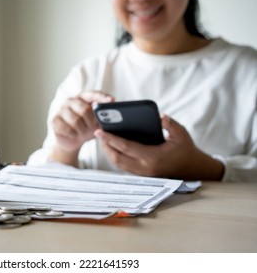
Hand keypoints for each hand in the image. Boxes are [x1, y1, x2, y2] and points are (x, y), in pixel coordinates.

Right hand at [50, 91, 113, 165]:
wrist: (72, 140)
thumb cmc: (87, 128)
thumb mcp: (97, 123)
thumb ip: (103, 116)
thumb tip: (111, 115)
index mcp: (82, 97)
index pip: (93, 94)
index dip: (102, 97)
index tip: (112, 101)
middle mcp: (71, 100)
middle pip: (85, 109)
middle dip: (91, 122)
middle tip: (93, 128)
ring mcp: (61, 110)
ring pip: (76, 121)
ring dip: (82, 130)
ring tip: (83, 133)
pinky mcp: (54, 120)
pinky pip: (67, 129)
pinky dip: (74, 135)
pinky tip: (75, 135)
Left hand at [94, 115, 223, 180]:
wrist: (192, 169)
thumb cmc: (186, 150)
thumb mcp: (182, 134)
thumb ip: (171, 125)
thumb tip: (160, 116)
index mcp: (153, 157)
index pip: (126, 147)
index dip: (111, 139)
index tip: (99, 131)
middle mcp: (144, 167)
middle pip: (117, 158)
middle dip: (105, 145)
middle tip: (98, 133)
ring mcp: (142, 173)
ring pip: (118, 164)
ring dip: (108, 152)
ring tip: (102, 138)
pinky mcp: (141, 174)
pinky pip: (123, 166)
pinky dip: (115, 156)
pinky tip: (112, 146)